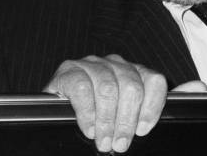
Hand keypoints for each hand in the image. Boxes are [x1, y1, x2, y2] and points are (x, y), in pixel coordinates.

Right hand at [43, 54, 166, 152]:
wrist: (53, 109)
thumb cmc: (92, 114)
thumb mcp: (119, 114)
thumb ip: (136, 115)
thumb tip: (143, 127)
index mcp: (133, 72)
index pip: (154, 81)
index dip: (151, 106)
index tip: (143, 130)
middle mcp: (115, 63)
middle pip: (132, 87)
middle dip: (127, 120)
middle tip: (120, 143)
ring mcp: (92, 64)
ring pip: (108, 88)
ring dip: (107, 120)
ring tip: (104, 141)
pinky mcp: (70, 70)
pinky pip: (83, 89)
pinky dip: (88, 113)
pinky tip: (89, 129)